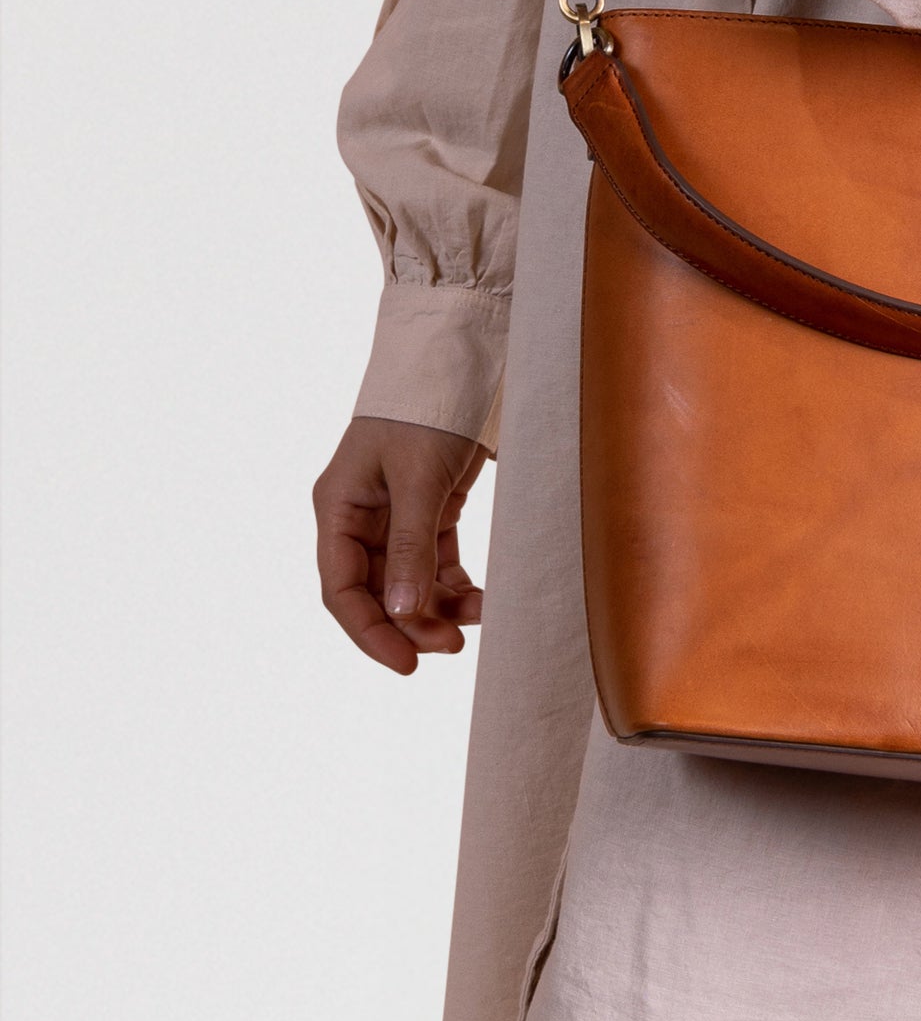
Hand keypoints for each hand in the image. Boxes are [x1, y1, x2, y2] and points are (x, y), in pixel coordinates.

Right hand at [313, 416, 486, 674]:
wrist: (462, 356)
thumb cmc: (427, 406)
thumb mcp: (418, 476)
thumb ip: (408, 546)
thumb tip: (399, 613)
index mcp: (339, 507)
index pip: (342, 588)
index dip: (370, 632)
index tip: (407, 663)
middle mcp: (360, 517)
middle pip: (376, 592)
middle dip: (410, 624)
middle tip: (452, 647)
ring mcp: (395, 514)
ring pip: (408, 582)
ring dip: (437, 609)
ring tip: (476, 621)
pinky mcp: (430, 508)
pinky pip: (435, 562)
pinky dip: (455, 585)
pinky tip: (481, 600)